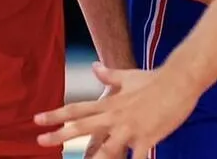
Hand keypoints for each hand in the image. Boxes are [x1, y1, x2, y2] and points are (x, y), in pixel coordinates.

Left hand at [36, 62, 197, 157]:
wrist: (179, 80)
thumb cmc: (154, 79)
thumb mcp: (129, 76)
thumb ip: (109, 75)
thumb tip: (94, 66)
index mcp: (110, 103)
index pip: (77, 109)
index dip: (56, 114)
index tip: (37, 119)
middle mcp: (115, 117)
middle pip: (82, 126)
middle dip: (60, 135)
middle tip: (40, 141)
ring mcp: (130, 128)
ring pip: (106, 150)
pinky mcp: (147, 138)